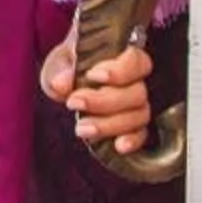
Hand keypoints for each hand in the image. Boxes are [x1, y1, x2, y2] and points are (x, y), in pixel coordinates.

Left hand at [41, 29, 153, 154]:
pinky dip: (132, 141)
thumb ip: (60, 69)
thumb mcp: (60, 62)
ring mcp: (136, 105)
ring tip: (81, 128)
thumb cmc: (69, 66)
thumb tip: (61, 84)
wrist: (69, 83)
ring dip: (109, 124)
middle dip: (104, 102)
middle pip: (137, 94)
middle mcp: (135, 81)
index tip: (92, 76)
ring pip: (139, 116)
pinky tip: (118, 146)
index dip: (120, 71)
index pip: (137, 61)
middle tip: (73, 103)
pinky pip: (142, 134)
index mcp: (122, 56)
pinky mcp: (133, 126)